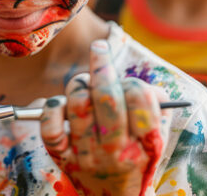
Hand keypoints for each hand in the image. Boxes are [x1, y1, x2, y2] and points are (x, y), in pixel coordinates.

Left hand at [40, 41, 170, 195]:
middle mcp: (115, 150)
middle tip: (98, 48)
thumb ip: (155, 107)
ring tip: (83, 83)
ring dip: (79, 84)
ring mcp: (86, 155)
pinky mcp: (62, 158)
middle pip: (106, 97)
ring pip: (78, 106)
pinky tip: (61, 104)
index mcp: (144, 143)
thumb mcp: (155, 137)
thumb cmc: (136, 157)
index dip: (132, 81)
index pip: (139, 98)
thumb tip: (145, 82)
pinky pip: (50, 127)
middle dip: (102, 66)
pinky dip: (52, 108)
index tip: (126, 78)